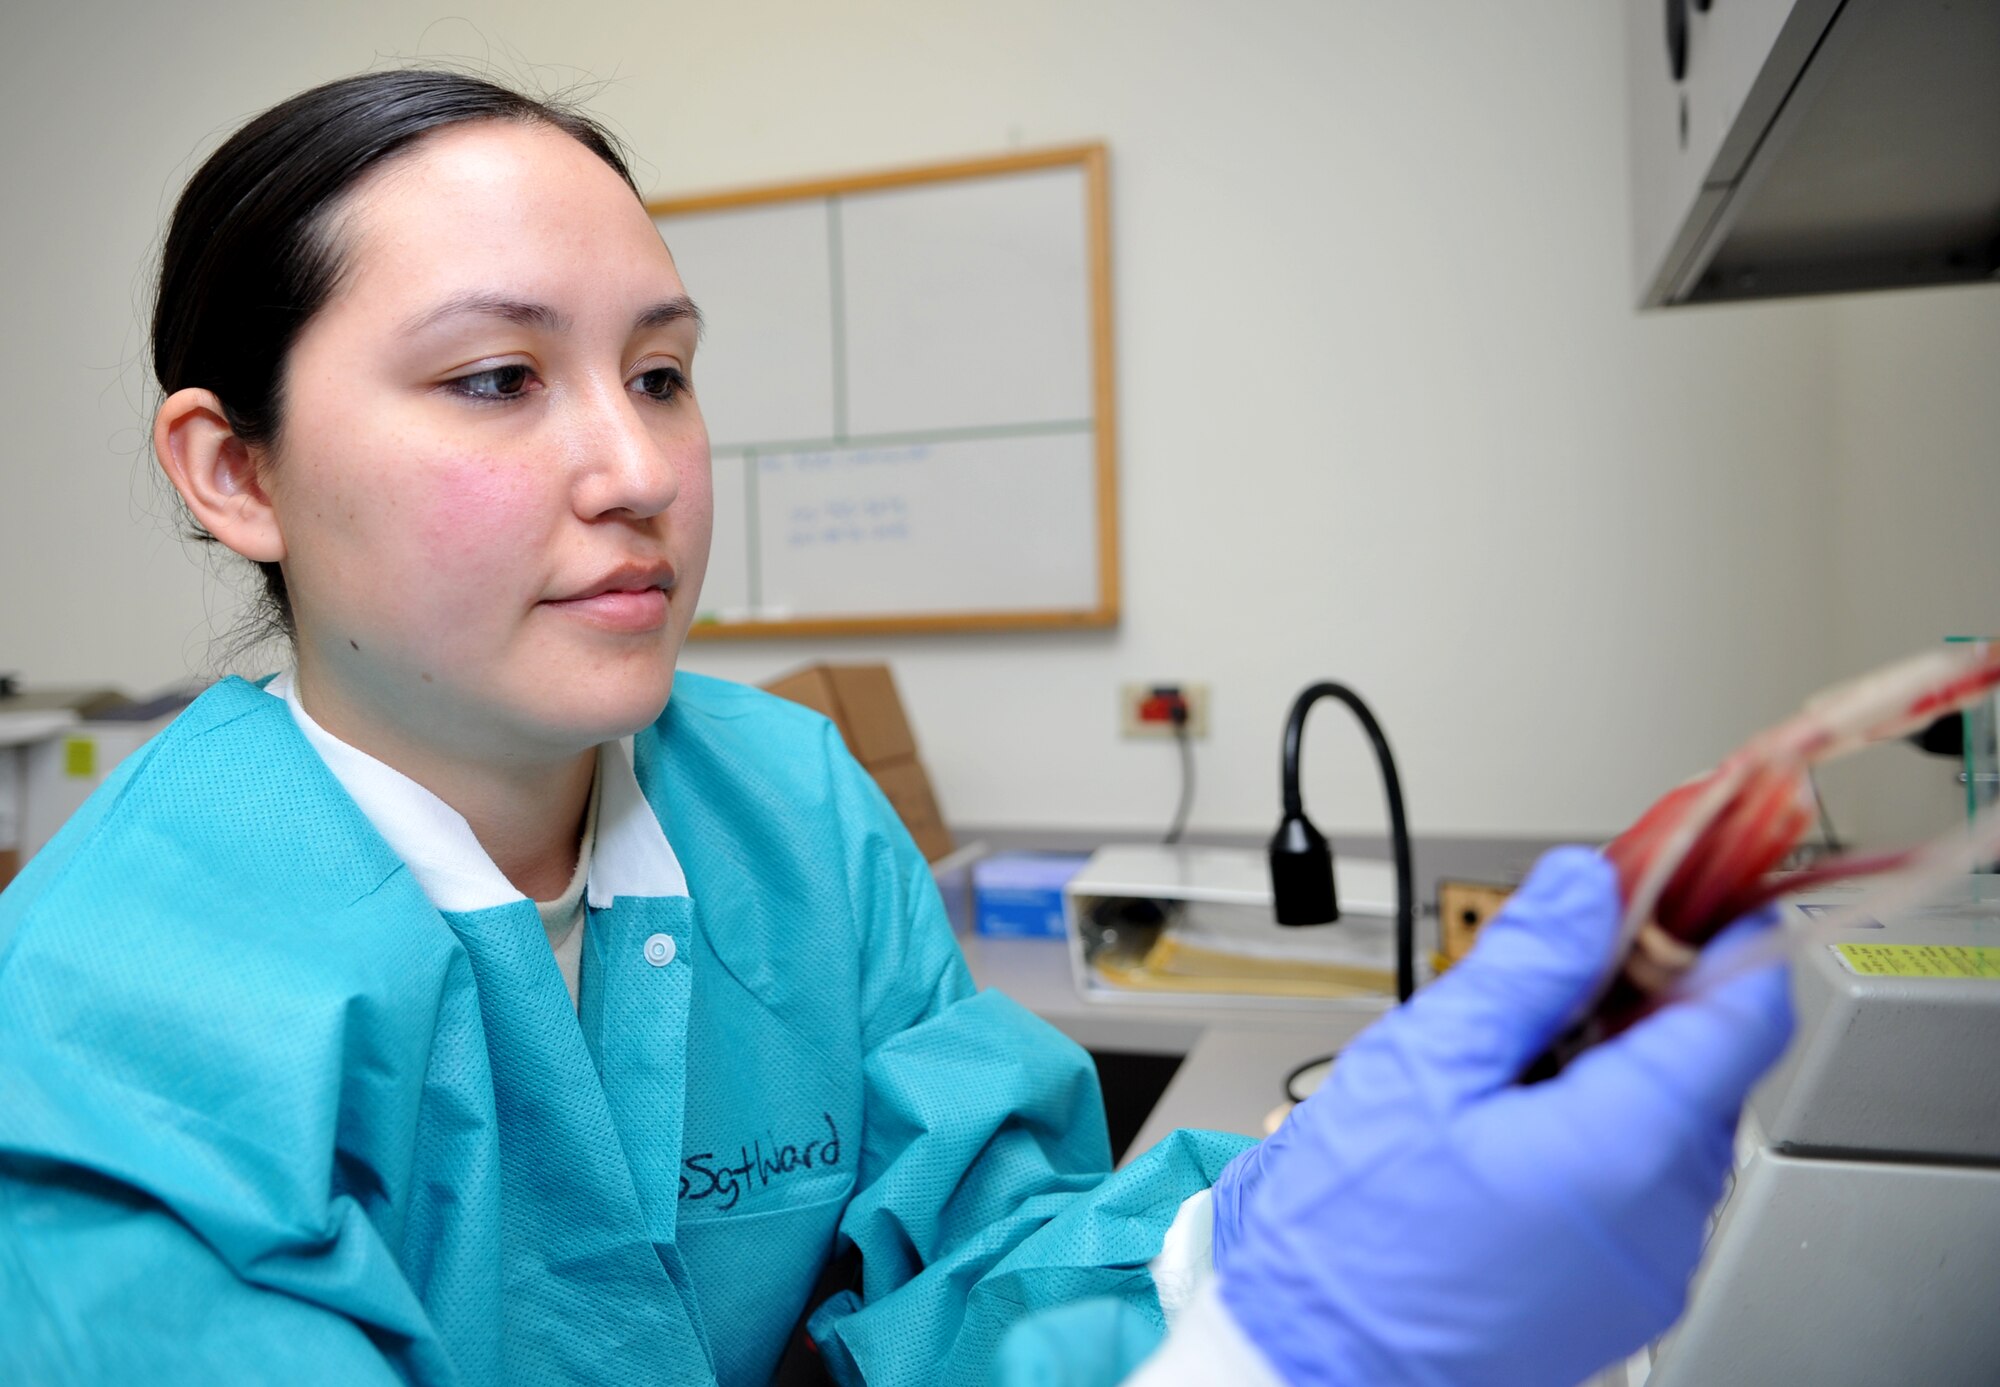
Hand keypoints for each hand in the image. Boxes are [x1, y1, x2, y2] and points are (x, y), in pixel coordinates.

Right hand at [1211, 847, 1792, 1386]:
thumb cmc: (1346, 1240)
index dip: (1717, 928)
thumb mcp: (1422, 1062)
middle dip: (1635, 995)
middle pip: (1701, 1061)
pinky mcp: (1614, 1296)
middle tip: (1542, 968)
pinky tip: (1500, 1127)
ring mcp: (1645, 1267)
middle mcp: (1664, 1216)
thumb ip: (1522, 964)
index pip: (1746, 1007)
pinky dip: (1589, 1131)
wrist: (1305, 1370)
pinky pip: (1634, 1184)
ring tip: (1494, 1063)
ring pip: (1665, 1121)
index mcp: (1629, 1146)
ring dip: (1605, 1064)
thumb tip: (1584, 887)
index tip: (1670, 886)